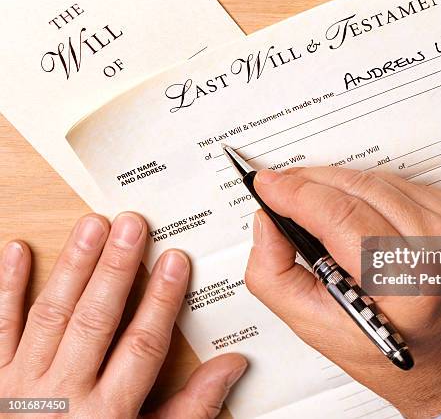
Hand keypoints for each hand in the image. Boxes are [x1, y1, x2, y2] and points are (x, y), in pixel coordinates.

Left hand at [0, 212, 245, 417]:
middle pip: (95, 320)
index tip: (174, 261)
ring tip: (91, 226)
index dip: (161, 300)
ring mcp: (22, 384)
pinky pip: (1, 327)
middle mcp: (64, 393)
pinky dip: (7, 288)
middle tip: (130, 226)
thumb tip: (231, 366)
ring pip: (52, 315)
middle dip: (115, 269)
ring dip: (73, 267)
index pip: (142, 345)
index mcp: (108, 412)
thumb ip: (191, 407)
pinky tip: (17, 250)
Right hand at [245, 167, 440, 416]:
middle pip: (355, 189)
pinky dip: (361, 188)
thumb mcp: (314, 326)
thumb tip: (266, 222)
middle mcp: (435, 249)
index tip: (267, 184)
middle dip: (307, 183)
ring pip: (371, 178)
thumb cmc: (387, 349)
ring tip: (310, 204)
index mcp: (405, 285)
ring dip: (332, 183)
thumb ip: (274, 274)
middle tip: (278, 189)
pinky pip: (391, 181)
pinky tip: (350, 208)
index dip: (296, 194)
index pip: (341, 217)